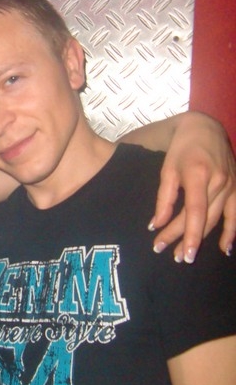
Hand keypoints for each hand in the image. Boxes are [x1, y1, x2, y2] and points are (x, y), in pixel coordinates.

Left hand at [150, 113, 235, 261]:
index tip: (179, 252)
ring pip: (217, 219)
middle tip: (172, 256)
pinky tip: (224, 249)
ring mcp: (231, 185)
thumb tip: (156, 224)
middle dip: (186, 239)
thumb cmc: (181, 149)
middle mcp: (219, 181)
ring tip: (187, 254)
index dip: (187, 234)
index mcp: (199, 175)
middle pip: (203, 218)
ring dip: (203, 239)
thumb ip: (164, 198)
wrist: (205, 129)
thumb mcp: (167, 169)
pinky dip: (231, 232)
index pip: (195, 211)